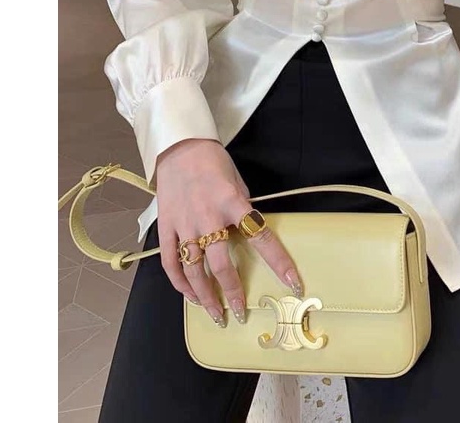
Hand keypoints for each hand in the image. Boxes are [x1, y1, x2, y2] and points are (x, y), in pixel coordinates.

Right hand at [154, 138, 302, 326]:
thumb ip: (243, 209)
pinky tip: (189, 295)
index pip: (261, 238)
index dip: (279, 263)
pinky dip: (179, 283)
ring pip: (194, 270)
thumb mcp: (238, 181)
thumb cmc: (214, 161)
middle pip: (222, 264)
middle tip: (239, 312)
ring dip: (204, 296)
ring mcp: (185, 225)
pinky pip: (171, 262)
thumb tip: (250, 232)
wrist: (180, 146)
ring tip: (214, 313)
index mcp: (233, 203)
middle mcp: (209, 217)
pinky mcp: (166, 227)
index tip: (292, 283)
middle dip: (232, 293)